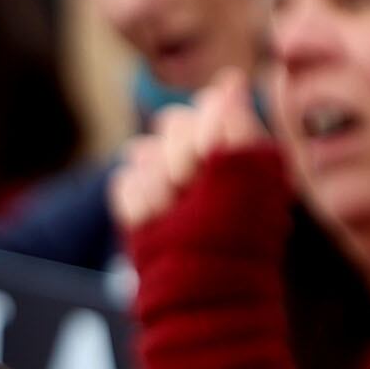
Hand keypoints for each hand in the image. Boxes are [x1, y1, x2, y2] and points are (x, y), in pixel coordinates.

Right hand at [109, 70, 276, 230]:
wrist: (199, 289)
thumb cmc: (234, 236)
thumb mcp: (243, 176)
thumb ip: (236, 128)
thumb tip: (231, 79)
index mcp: (237, 148)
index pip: (210, 106)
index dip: (203, 129)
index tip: (207, 160)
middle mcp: (203, 157)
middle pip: (173, 122)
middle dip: (179, 157)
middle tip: (188, 190)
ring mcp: (168, 179)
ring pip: (145, 152)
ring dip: (160, 186)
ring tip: (174, 214)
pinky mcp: (141, 203)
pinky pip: (127, 182)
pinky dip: (140, 206)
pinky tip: (155, 223)